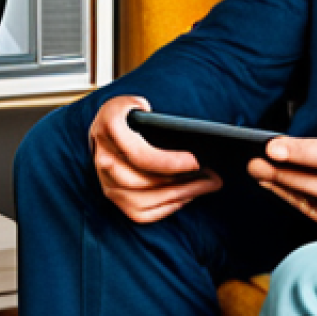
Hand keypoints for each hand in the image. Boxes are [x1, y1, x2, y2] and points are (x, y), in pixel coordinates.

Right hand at [89, 96, 222, 222]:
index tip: (197, 162)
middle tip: (213, 177)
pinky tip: (187, 197)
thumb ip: (159, 118)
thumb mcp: (141, 103)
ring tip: (205, 187)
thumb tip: (195, 141)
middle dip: (184, 184)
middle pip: (145, 183)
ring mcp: (104, 180)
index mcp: (111, 127)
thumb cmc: (131, 113)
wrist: (105, 124)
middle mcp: (103, 157)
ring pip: (143, 201)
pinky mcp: (111, 194)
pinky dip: (166, 208)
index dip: (172, 163)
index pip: (143, 156)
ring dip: (179, 196)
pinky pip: (139, 212)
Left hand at [247, 129, 316, 236]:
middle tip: (256, 165)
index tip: (273, 147)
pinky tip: (280, 192)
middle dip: (283, 174)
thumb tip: (297, 148)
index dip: (299, 152)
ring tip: (261, 176)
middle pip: (316, 183)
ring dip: (283, 189)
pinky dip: (297, 203)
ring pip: (313, 201)